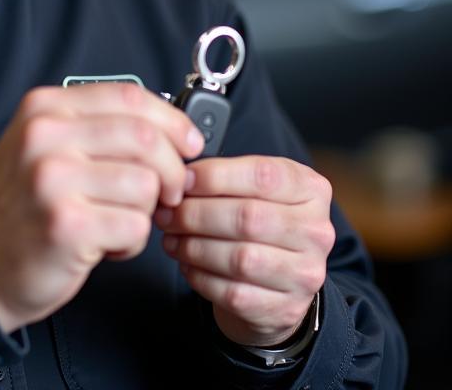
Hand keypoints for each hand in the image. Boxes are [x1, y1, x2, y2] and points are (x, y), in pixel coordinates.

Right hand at [0, 83, 205, 332]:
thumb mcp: (45, 145)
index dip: (171, 120)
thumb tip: (169, 129)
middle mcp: (46, 135)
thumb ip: (96, 127)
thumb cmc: (21, 205)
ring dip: (145, 213)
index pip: (128, 95)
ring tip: (113, 221)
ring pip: (146, 185)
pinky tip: (103, 244)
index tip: (189, 142)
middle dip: (173, 170)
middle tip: (170, 192)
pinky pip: (135, 227)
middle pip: (145, 137)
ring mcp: (53, 179)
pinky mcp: (67, 225)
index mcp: (45, 108)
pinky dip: (131, 243)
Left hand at [155, 155, 334, 346]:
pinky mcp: (286, 308)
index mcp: (310, 190)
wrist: (279, 277)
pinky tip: (186, 263)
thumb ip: (225, 175)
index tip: (182, 180)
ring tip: (171, 238)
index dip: (215, 176)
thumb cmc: (259, 219)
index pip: (263, 176)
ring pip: (240, 259)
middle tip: (166, 213)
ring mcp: (305, 274)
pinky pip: (233, 293)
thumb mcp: (254, 186)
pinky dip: (201, 277)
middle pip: (248, 218)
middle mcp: (316, 232)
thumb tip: (180, 174)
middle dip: (195, 214)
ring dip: (194, 247)